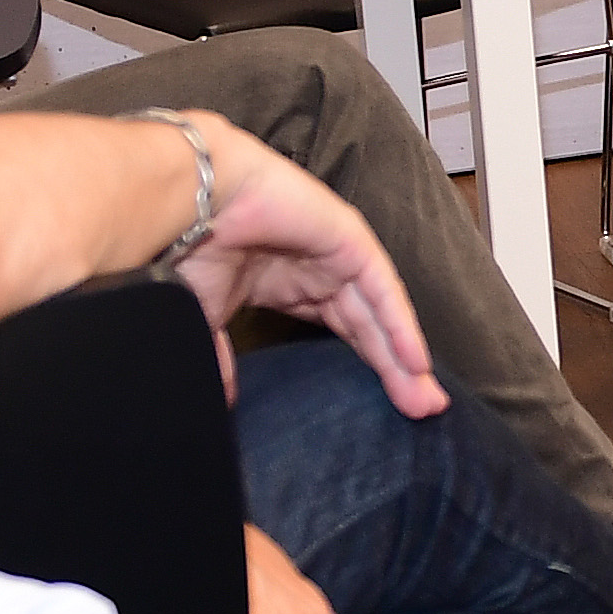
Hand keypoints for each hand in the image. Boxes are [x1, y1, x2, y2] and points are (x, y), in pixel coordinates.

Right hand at [163, 118, 443, 418]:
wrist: (187, 202)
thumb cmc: (188, 247)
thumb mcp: (205, 318)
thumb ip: (221, 359)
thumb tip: (223, 401)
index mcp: (290, 285)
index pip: (341, 331)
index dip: (365, 367)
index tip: (387, 409)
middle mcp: (320, 271)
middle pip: (369, 330)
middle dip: (395, 373)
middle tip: (421, 411)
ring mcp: (338, 255)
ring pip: (380, 315)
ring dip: (404, 358)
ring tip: (425, 399)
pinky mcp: (350, 241)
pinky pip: (383, 291)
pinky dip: (400, 326)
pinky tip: (415, 361)